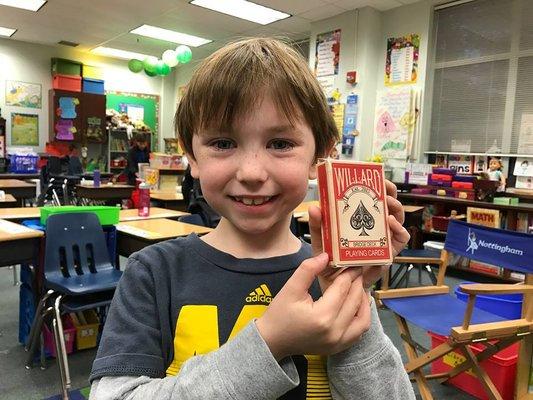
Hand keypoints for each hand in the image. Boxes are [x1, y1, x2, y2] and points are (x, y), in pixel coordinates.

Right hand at [256, 253, 370, 359]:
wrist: (273, 340)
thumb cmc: (279, 314)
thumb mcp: (290, 288)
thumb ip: (308, 269)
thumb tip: (326, 256)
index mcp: (322, 316)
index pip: (342, 289)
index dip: (349, 273)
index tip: (352, 263)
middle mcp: (334, 331)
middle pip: (354, 301)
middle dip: (357, 283)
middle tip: (356, 270)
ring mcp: (338, 342)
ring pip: (363, 319)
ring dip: (363, 301)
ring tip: (358, 287)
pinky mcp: (338, 348)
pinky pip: (359, 332)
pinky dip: (361, 317)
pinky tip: (356, 305)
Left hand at [308, 179, 409, 289]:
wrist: (337, 288)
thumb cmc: (330, 265)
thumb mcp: (322, 243)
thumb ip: (318, 227)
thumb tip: (315, 207)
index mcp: (359, 221)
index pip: (371, 199)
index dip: (375, 186)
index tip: (374, 177)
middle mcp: (374, 228)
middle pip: (388, 204)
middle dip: (389, 192)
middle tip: (384, 186)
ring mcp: (383, 240)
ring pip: (397, 218)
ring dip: (395, 207)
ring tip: (386, 203)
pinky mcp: (389, 253)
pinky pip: (401, 239)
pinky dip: (398, 229)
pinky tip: (390, 223)